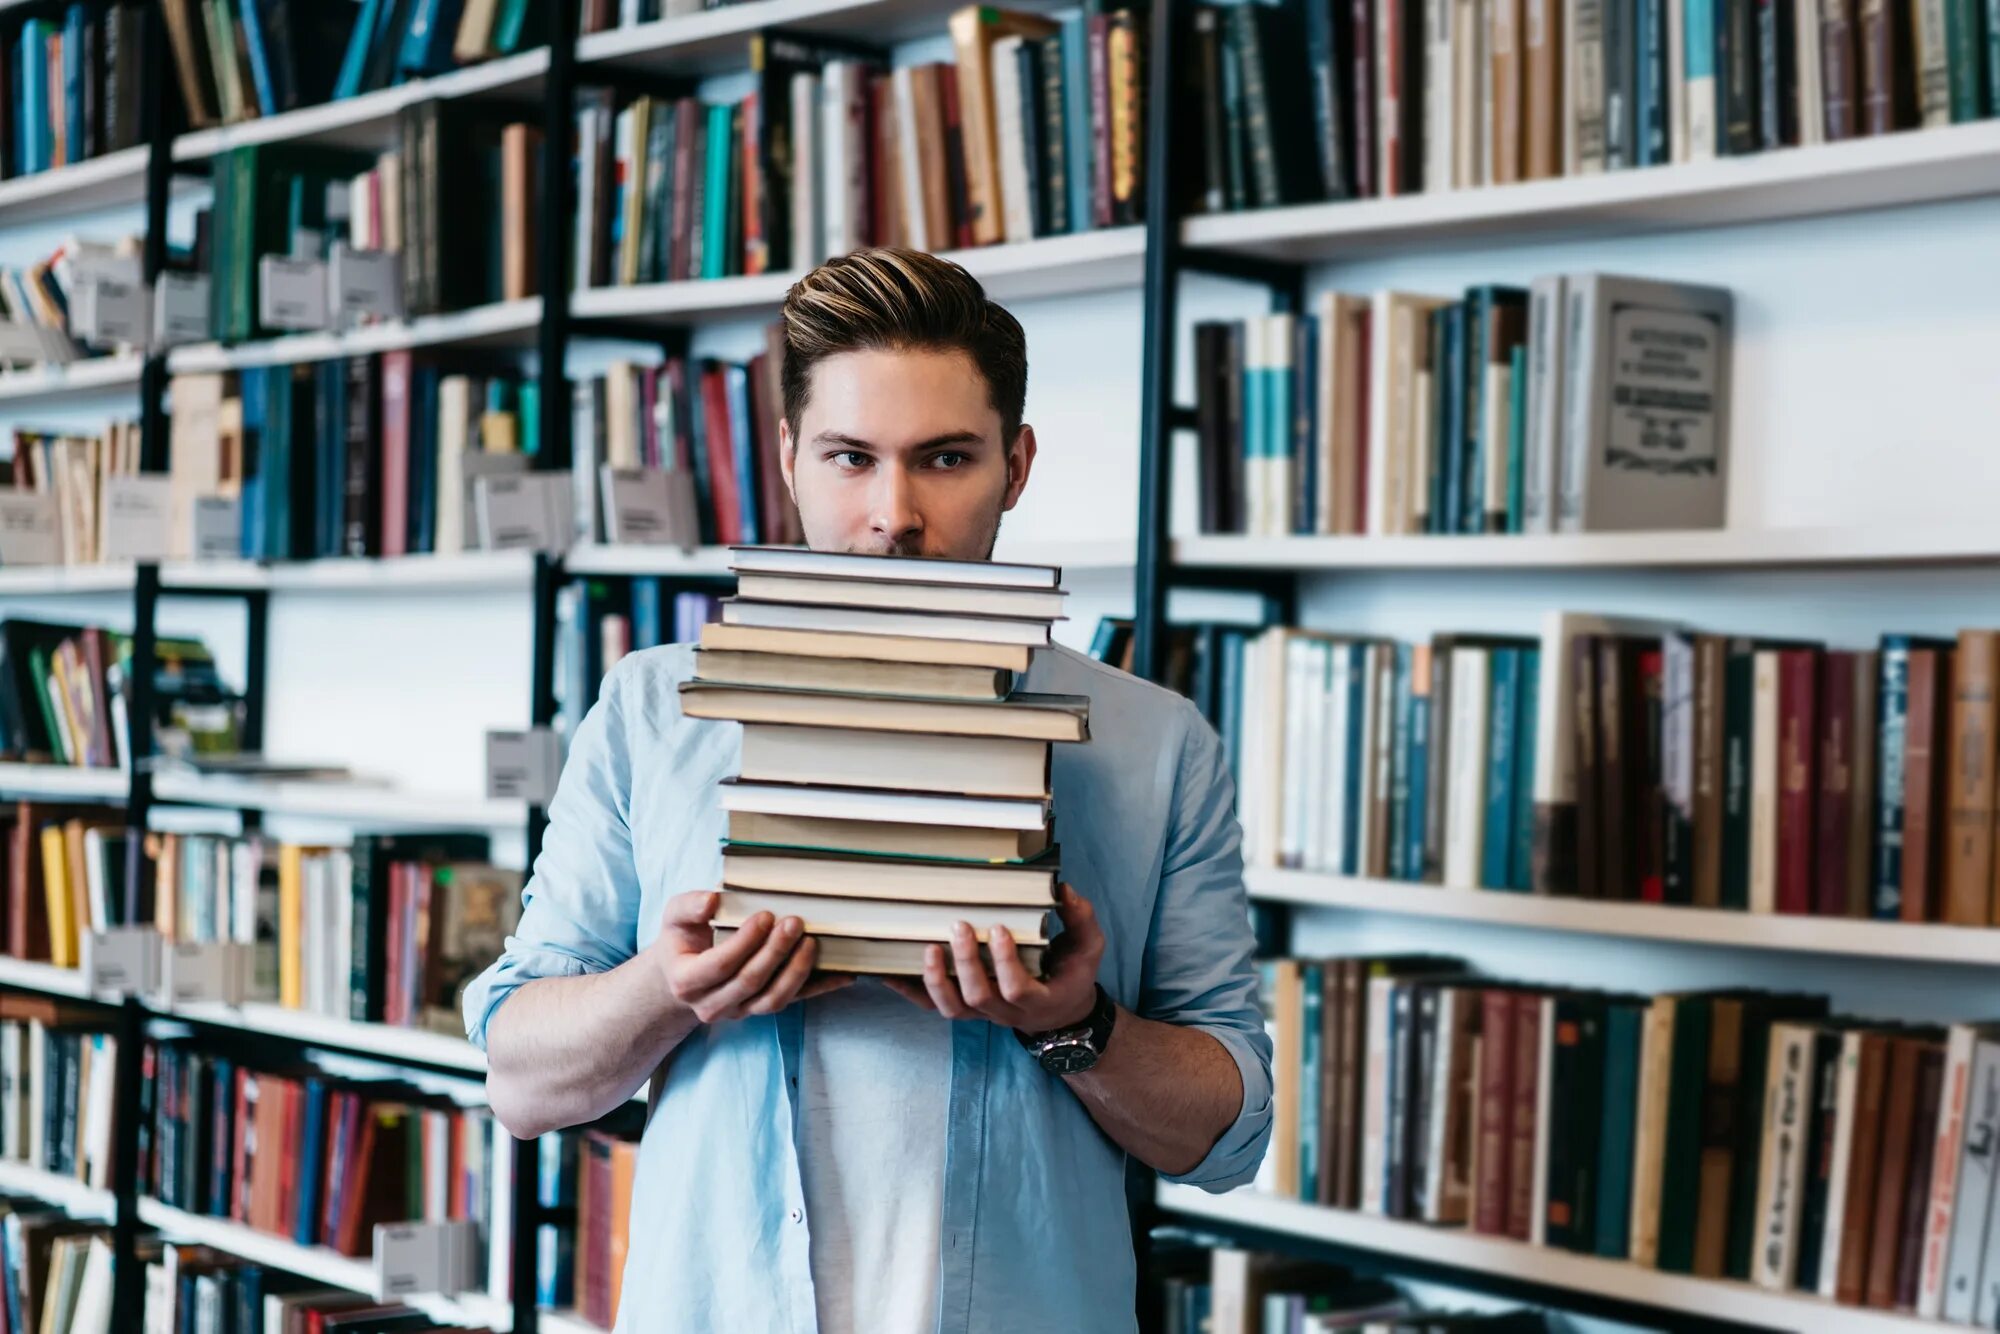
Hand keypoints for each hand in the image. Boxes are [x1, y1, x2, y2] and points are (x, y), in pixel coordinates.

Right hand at [650, 890, 850, 1024]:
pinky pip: (794, 1002)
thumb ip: (688, 907)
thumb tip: (712, 900)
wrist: (681, 978)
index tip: (765, 915)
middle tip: (794, 922)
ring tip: (812, 942)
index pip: (721, 965)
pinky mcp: (760, 1009)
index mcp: (687, 982)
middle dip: (775, 952)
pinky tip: (843, 973)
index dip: (745, 942)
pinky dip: (819, 988)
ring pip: (773, 999)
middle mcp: (712, 1004)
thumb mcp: (674, 918)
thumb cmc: (681, 941)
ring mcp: (739, 1011)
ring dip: (796, 972)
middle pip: (750, 982)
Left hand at [884, 883, 1103, 1034]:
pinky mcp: (965, 1009)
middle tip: (959, 926)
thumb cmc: (1071, 975)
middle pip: (980, 996)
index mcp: (1038, 999)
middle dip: (966, 963)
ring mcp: (982, 1013)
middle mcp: (1006, 1013)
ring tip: (928, 948)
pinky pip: (932, 1006)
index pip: (1017, 989)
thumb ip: (1081, 920)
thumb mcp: (1088, 949)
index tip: (998, 928)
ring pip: (952, 1008)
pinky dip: (909, 991)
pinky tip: (889, 972)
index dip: (1005, 962)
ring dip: (936, 980)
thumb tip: (1064, 889)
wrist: (1059, 1011)